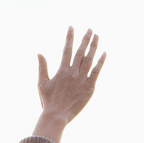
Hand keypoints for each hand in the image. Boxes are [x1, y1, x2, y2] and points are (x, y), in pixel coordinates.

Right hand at [35, 27, 104, 142]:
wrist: (57, 115)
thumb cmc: (48, 101)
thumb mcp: (41, 83)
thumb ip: (42, 67)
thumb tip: (39, 53)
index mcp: (62, 70)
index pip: (66, 49)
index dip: (69, 37)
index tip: (71, 27)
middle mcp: (73, 73)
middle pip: (80, 51)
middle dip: (85, 39)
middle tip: (90, 29)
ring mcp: (82, 79)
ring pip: (90, 59)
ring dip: (94, 46)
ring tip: (97, 36)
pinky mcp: (90, 87)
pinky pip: (97, 72)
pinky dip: (101, 62)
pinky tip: (104, 53)